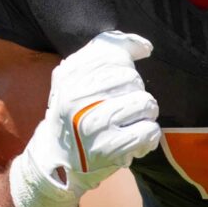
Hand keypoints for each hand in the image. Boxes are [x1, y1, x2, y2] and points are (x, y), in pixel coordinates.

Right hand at [9, 31, 160, 206]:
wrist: (57, 160)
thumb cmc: (75, 114)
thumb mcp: (77, 78)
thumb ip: (108, 52)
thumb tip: (145, 46)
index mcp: (68, 76)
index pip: (115, 56)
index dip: (126, 67)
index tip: (119, 83)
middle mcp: (77, 98)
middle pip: (133, 79)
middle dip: (133, 93)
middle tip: (119, 109)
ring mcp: (93, 125)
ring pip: (146, 103)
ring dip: (144, 115)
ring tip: (127, 124)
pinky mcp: (109, 149)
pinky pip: (150, 130)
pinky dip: (148, 136)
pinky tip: (134, 140)